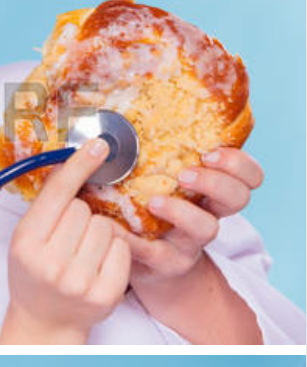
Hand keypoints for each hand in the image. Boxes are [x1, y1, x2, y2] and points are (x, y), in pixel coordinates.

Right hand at [2, 137, 130, 344]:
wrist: (45, 322)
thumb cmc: (34, 275)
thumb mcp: (26, 238)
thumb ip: (46, 203)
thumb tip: (73, 160)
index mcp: (26, 246)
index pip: (58, 194)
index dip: (79, 166)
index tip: (99, 145)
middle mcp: (52, 266)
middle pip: (84, 209)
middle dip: (81, 215)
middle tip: (69, 238)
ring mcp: (80, 283)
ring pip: (106, 226)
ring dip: (99, 232)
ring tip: (84, 252)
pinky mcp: (106, 295)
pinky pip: (122, 248)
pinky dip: (115, 250)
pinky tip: (99, 264)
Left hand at [128, 148, 263, 288]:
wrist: (147, 266)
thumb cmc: (153, 211)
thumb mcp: (164, 179)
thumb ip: (160, 151)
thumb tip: (126, 100)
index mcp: (213, 192)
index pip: (250, 176)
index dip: (239, 163)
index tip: (210, 150)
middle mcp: (210, 215)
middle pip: (238, 198)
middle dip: (217, 181)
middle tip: (186, 173)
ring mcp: (191, 243)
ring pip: (208, 228)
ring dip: (183, 211)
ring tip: (155, 201)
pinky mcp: (166, 264)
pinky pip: (155, 253)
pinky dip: (135, 241)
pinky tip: (115, 228)